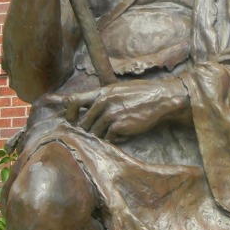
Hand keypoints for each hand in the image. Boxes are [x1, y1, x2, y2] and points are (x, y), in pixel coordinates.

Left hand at [65, 78, 188, 141]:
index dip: (70, 113)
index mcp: (100, 93)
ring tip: (119, 129)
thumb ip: (100, 98)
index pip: (73, 101)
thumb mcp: (117, 90)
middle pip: (84, 124)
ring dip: (105, 135)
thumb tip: (84, 108)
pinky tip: (126, 132)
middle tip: (106, 130)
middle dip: (92, 130)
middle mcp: (102, 103)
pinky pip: (109, 139)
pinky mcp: (118, 126)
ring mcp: (109, 114)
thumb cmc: (139, 95)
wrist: (160, 99)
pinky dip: (116, 139)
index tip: (73, 121)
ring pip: (96, 134)